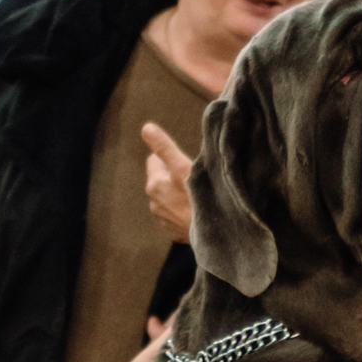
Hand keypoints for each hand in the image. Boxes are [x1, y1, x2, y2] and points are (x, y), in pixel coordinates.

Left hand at [142, 122, 193, 240]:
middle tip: (195, 180)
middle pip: (162, 180)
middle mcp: (154, 203)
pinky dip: (184, 213)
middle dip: (174, 177)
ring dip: (179, 196)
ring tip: (198, 197)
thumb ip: (164, 147)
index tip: (186, 164)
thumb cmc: (199, 198)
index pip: (154, 159)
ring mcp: (164, 220)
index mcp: (154, 184)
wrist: (215, 234)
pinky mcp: (174, 233)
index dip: (171, 158)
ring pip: (170, 198)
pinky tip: (198, 213)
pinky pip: (177, 216)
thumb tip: (146, 127)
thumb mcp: (183, 168)